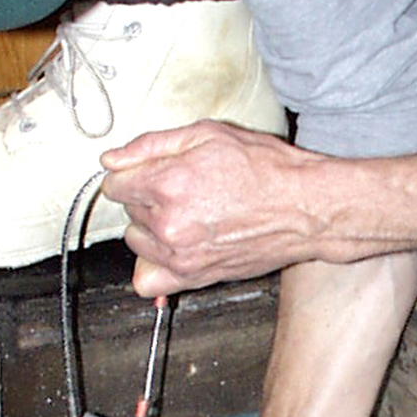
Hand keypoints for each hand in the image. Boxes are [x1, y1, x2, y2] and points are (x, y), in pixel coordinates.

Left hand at [101, 122, 322, 299]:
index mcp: (168, 184)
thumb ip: (151, 146)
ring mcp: (180, 255)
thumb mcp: (208, 135)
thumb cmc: (267, 170)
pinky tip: (172, 250)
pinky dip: (153, 266)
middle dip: (147, 198)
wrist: (304, 208)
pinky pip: (146, 281)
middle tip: (182, 189)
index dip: (132, 173)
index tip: (148, 172)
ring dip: (151, 229)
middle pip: (127, 212)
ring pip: (136, 242)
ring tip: (185, 216)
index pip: (114, 184)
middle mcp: (169, 223)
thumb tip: (112, 158)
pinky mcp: (194, 277)